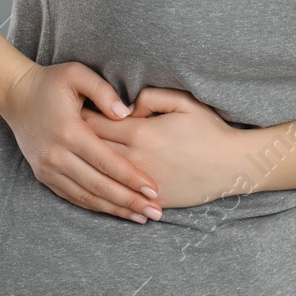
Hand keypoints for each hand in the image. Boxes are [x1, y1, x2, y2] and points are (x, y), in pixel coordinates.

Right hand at [0, 61, 164, 222]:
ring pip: (86, 196)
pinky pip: (73, 197)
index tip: (154, 190)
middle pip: (99, 185)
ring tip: (141, 217)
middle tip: (156, 212)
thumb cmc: (51, 82)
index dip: (131, 178)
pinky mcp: (44, 176)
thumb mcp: (78, 74)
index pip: (106, 161)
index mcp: (69, 131)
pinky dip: (96, 206)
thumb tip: (126, 113)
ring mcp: (48, 169)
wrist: (16, 95)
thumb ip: (104, 91)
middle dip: (129, 201)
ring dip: (115, 209)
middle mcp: (57, 155)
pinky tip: (116, 211)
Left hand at [80, 86, 249, 208]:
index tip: (70, 108)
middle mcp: (136, 159)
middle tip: (63, 129)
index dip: (81, 115)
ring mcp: (140, 182)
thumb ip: (150, 97)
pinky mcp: (149, 198)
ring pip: (100, 174)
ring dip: (84, 164)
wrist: (231, 167)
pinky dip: (101, 186)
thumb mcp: (183, 102)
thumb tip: (127, 106)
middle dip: (76, 138)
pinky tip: (92, 178)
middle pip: (92, 149)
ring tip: (73, 154)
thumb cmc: (209, 131)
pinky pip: (116, 193)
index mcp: (141, 132)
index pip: (96, 123)